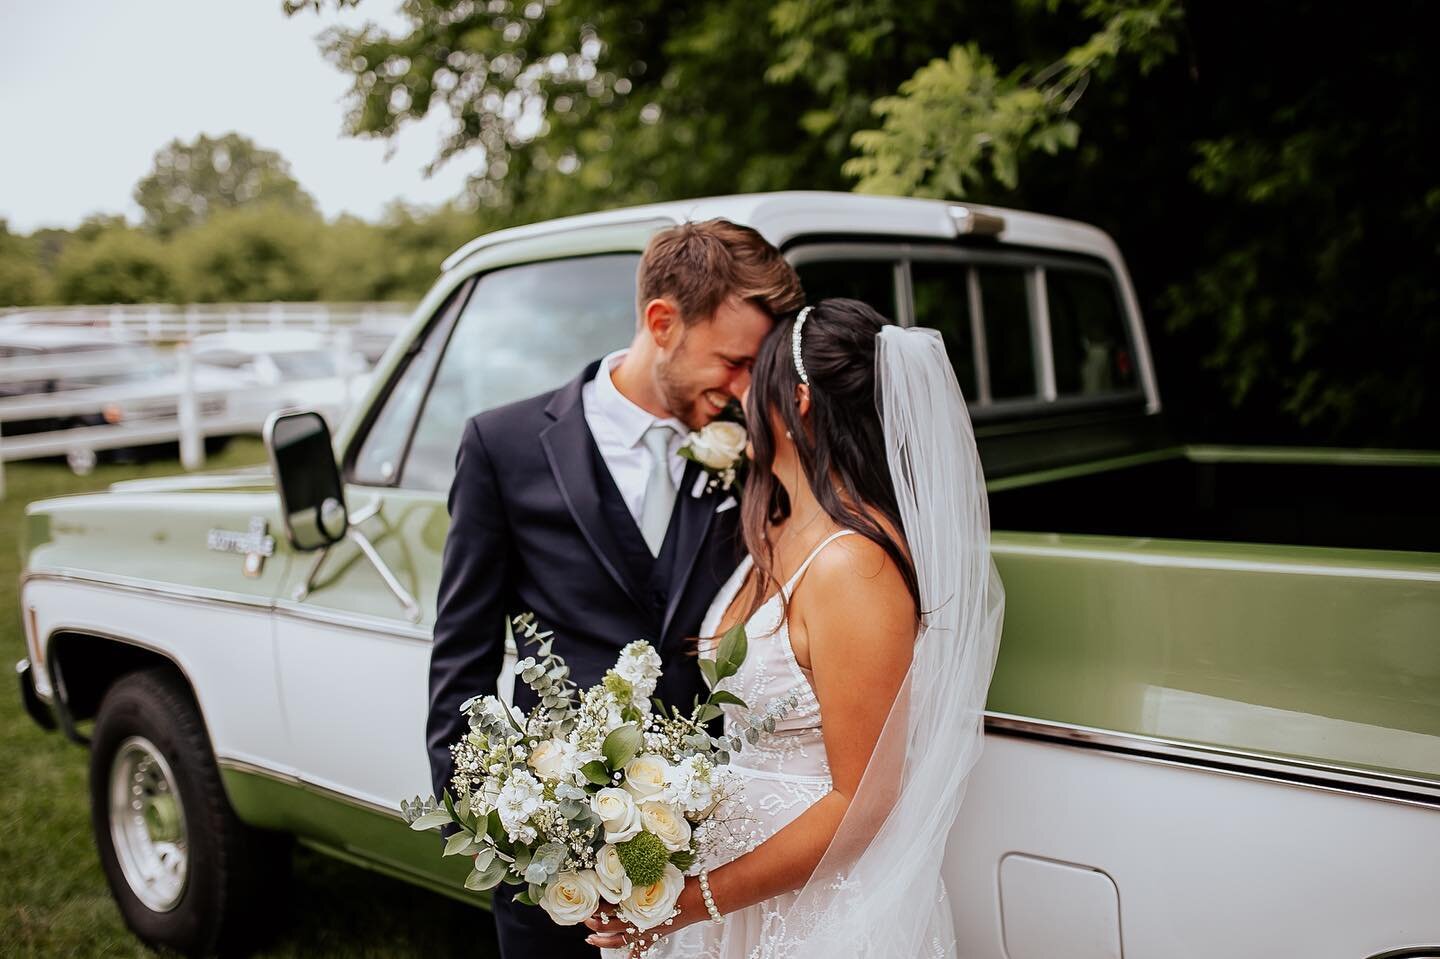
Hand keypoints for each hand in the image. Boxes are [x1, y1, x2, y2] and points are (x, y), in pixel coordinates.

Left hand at [583, 878, 701, 953]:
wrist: (701, 898)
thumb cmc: (681, 883)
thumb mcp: (656, 873)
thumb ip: (637, 873)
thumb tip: (622, 864)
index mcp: (636, 903)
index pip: (608, 907)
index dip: (595, 905)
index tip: (585, 901)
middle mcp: (638, 920)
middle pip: (608, 925)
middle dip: (593, 923)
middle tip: (583, 920)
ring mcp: (646, 930)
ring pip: (619, 940)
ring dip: (603, 941)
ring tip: (591, 939)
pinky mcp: (655, 934)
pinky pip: (640, 948)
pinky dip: (632, 953)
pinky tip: (626, 958)